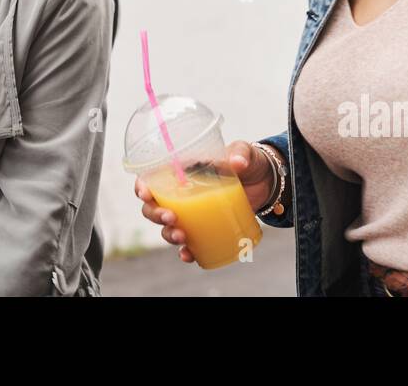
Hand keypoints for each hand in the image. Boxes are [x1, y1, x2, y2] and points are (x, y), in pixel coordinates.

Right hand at [132, 140, 277, 264]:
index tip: (145, 194)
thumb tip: (238, 163)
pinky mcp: (205, 228)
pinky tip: (188, 255)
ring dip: (168, 234)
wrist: (266, 183)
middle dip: (155, 214)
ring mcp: (192, 213)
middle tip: (169, 218)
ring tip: (181, 237)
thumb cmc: (248, 162)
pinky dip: (186, 251)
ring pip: (167, 227)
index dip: (141, 186)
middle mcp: (181, 193)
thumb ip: (240, 154)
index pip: (151, 177)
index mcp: (182, 170)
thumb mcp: (244, 151)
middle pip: (153, 206)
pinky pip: (189, 243)